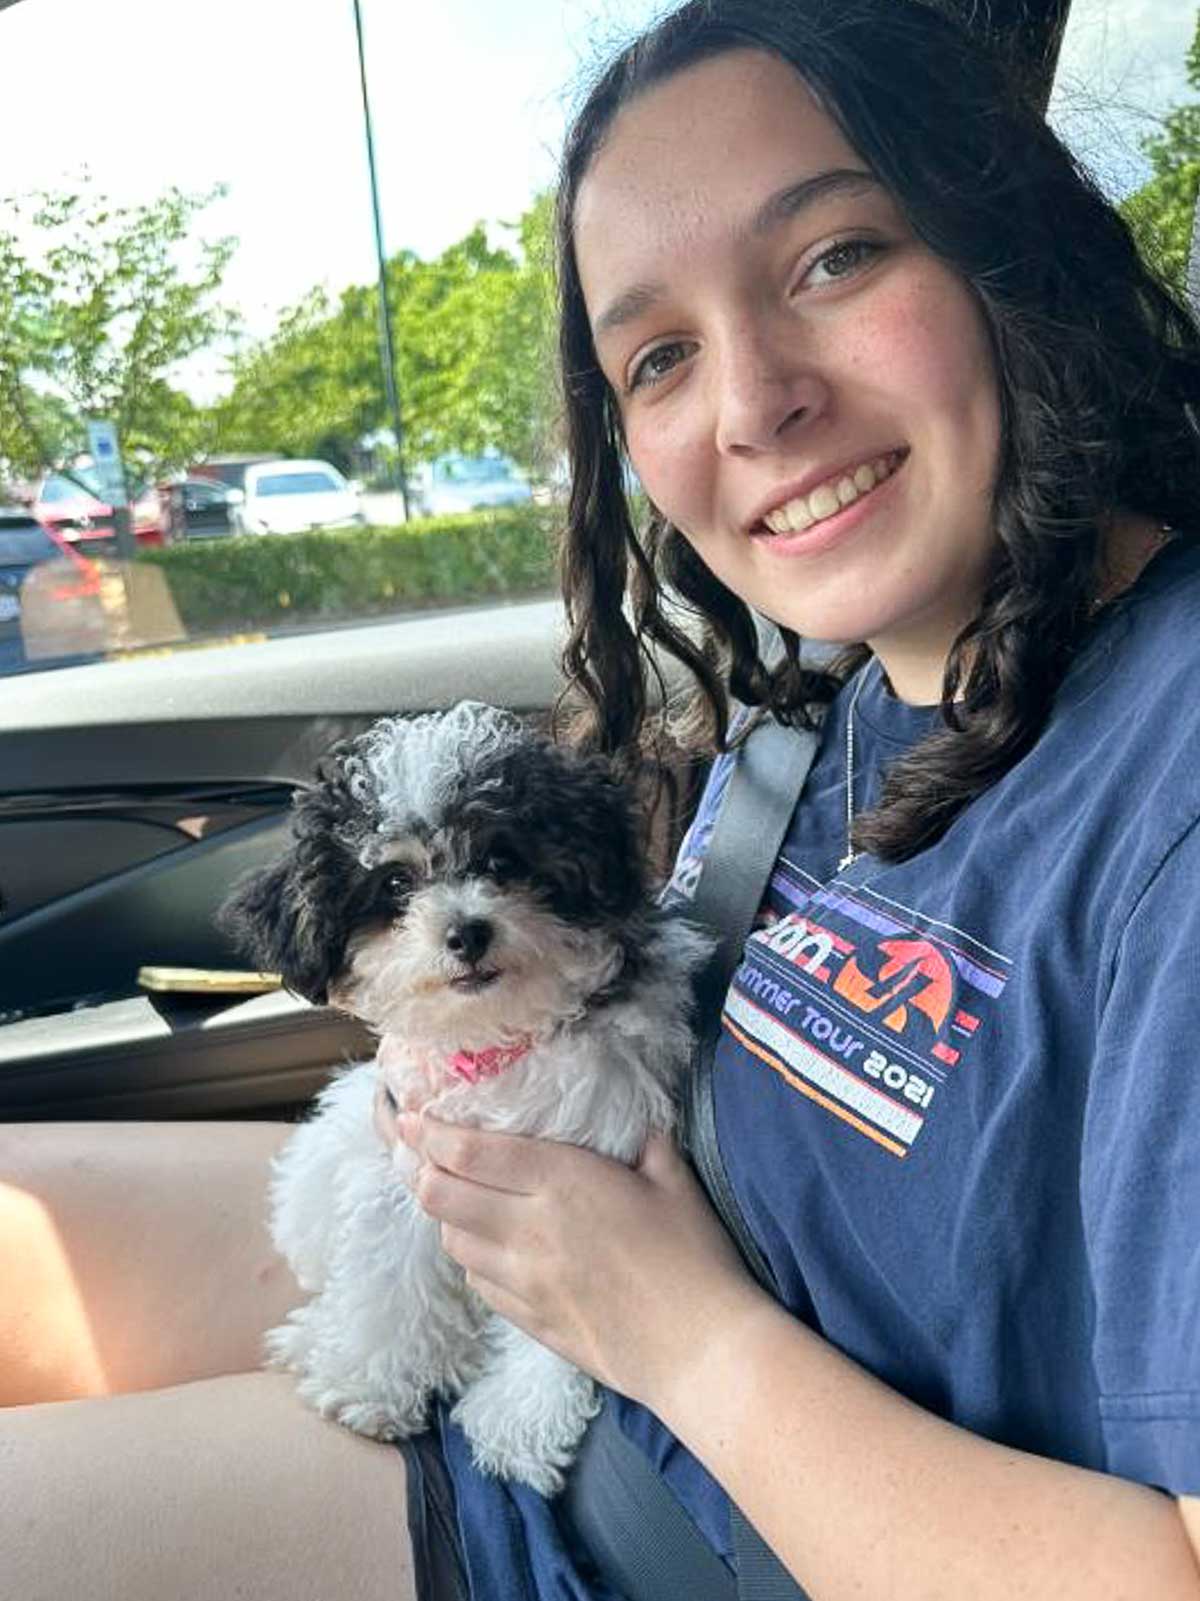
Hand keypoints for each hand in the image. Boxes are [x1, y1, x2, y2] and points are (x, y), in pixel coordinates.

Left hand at [400, 1116, 769, 1412]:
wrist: (699, 1350)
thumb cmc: (695, 1257)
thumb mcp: (674, 1180)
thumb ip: (645, 1141)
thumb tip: (635, 1117)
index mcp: (564, 1183)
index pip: (472, 1154)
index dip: (431, 1134)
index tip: (411, 1119)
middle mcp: (531, 1230)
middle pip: (443, 1196)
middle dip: (420, 1170)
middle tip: (415, 1153)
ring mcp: (525, 1281)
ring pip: (452, 1242)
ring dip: (443, 1216)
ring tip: (449, 1196)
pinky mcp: (529, 1320)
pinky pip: (479, 1283)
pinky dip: (471, 1259)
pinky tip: (485, 1248)